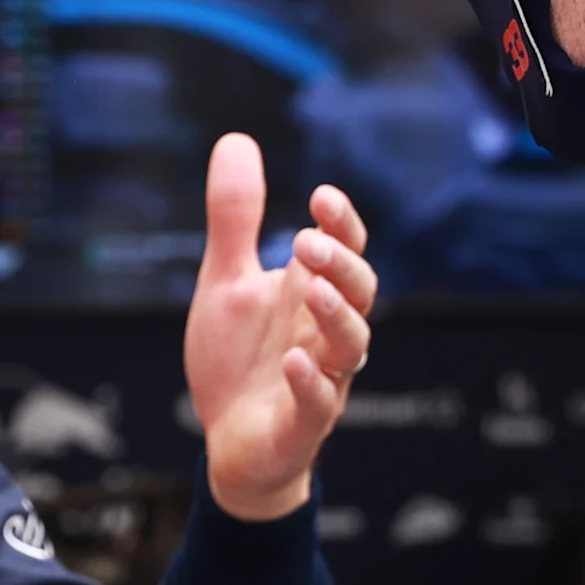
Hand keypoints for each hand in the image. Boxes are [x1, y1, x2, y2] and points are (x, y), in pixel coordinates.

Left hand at [184, 133, 376, 520]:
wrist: (229, 444)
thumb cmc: (237, 361)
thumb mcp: (225, 281)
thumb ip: (234, 219)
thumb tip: (236, 140)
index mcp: (312, 294)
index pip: (346, 251)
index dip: (343, 224)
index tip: (321, 196)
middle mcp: (326, 334)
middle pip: (360, 293)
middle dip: (341, 265)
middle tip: (306, 240)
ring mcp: (322, 380)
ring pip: (351, 346)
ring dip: (336, 315)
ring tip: (312, 290)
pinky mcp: (302, 425)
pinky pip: (319, 404)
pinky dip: (311, 381)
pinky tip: (292, 360)